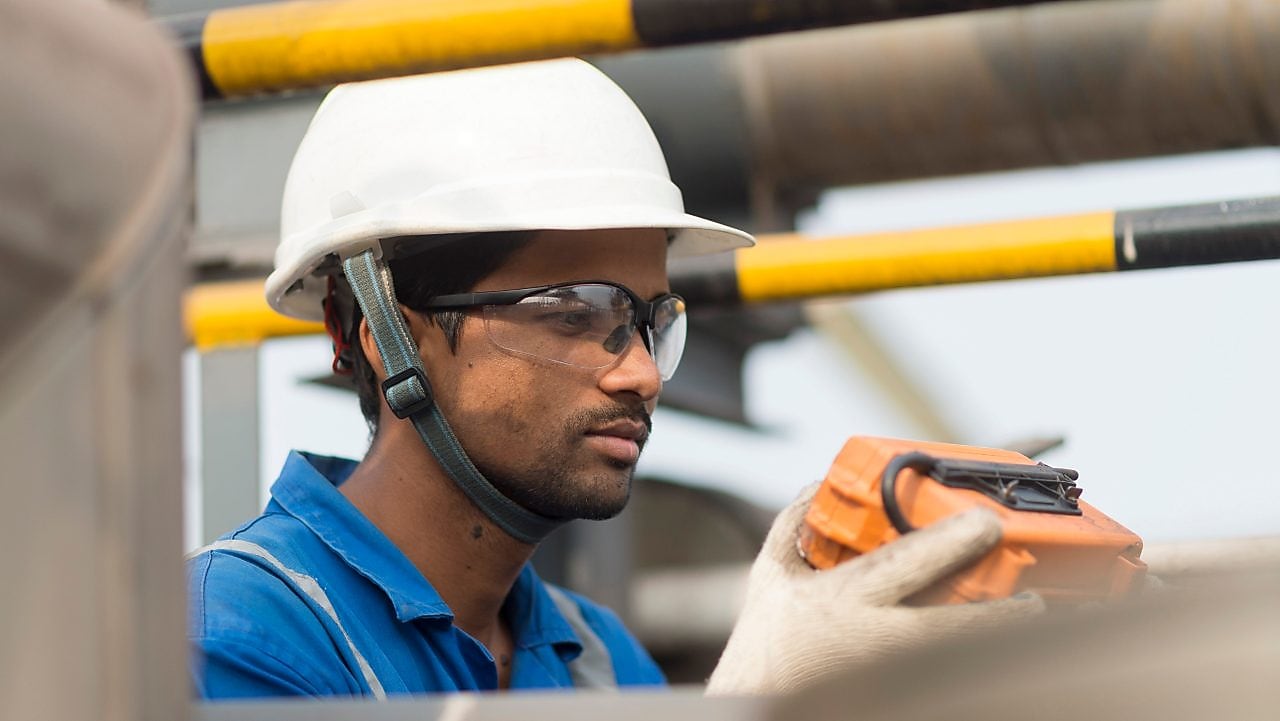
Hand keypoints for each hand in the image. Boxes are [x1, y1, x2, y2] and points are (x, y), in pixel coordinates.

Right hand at [705, 483, 1044, 694]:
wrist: (753, 704)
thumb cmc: (764, 643)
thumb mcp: (768, 574)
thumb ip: (792, 524)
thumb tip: (819, 483)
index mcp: (842, 598)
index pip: (905, 563)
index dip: (952, 542)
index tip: (988, 523)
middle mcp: (872, 639)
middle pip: (952, 625)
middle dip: (1000, 611)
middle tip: (1035, 596)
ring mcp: (886, 674)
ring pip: (958, 658)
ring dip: (997, 641)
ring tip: (1031, 624)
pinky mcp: (894, 694)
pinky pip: (945, 678)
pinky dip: (974, 664)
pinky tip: (997, 655)